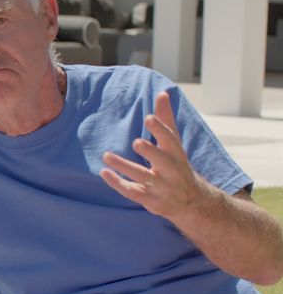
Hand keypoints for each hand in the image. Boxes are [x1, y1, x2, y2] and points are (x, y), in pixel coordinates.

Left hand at [100, 91, 209, 218]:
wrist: (190, 200)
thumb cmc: (177, 164)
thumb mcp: (174, 144)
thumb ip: (166, 119)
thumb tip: (162, 93)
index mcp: (177, 154)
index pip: (170, 139)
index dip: (160, 129)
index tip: (149, 117)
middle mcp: (171, 170)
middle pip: (161, 160)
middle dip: (150, 151)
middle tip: (136, 142)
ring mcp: (160, 186)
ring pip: (142, 176)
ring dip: (124, 166)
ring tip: (107, 155)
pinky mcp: (149, 199)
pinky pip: (131, 192)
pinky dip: (117, 183)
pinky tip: (104, 173)